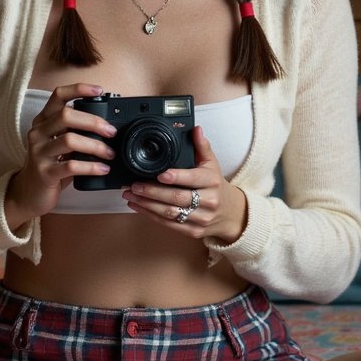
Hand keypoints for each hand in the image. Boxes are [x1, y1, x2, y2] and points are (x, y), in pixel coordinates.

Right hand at [4, 83, 116, 229]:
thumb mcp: (58, 143)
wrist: (29, 194)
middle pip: (66, 116)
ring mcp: (39, 153)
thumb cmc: (50, 165)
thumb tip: (106, 124)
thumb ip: (74, 131)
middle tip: (111, 131)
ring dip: (95, 146)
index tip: (99, 90)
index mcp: (43, 121)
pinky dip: (91, 167)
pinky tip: (102, 169)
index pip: (58, 96)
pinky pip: (71, 166)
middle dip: (93, 122)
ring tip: (109, 154)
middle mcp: (38, 133)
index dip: (78, 89)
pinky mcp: (45, 173)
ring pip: (70, 140)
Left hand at [122, 126, 246, 243]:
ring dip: (147, 204)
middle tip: (134, 185)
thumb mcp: (212, 164)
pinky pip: (169, 224)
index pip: (192, 179)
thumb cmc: (216, 185)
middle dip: (152, 192)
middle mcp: (208, 201)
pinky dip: (150, 215)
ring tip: (130, 195)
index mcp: (212, 181)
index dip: (176, 177)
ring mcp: (201, 218)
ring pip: (170, 213)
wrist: (230, 213)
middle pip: (177, 198)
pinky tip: (138, 207)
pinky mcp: (193, 231)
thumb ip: (202, 146)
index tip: (159, 174)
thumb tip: (195, 129)